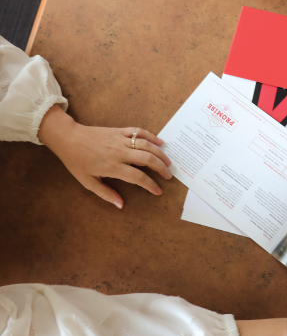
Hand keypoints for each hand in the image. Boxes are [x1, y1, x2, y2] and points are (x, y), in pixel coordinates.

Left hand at [38, 105, 171, 207]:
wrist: (69, 138)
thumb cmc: (77, 161)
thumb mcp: (87, 181)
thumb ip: (105, 193)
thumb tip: (120, 205)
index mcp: (111, 167)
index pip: (137, 177)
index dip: (150, 185)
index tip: (158, 191)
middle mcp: (119, 153)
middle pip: (147, 159)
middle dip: (161, 168)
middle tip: (168, 176)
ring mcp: (120, 140)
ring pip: (146, 145)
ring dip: (160, 154)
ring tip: (168, 162)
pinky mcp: (119, 131)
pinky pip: (139, 132)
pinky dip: (151, 136)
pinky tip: (160, 142)